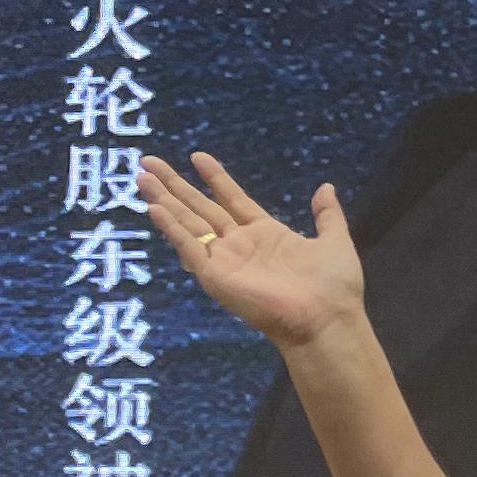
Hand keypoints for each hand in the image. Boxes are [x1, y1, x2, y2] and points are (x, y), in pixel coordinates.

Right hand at [141, 150, 363, 349]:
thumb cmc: (334, 287)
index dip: (215, 178)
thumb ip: (327, 215)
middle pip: (200, 208)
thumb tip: (326, 188)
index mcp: (265, 234)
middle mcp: (240, 245)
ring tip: (142, 178)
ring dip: (164, 201)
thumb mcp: (335, 241)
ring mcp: (226, 260)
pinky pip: (190, 247)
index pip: (232, 199)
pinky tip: (155, 208)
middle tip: (148, 162)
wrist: (327, 319)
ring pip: (188, 223)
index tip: (197, 156)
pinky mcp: (216, 276)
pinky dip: (172, 228)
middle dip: (175, 185)